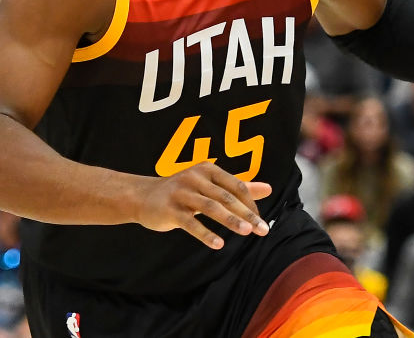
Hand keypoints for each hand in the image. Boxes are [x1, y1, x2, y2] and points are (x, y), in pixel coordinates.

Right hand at [134, 162, 271, 249]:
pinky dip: (205, 233)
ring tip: (246, 232)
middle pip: (225, 196)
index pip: (236, 185)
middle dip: (246, 213)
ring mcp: (181, 193)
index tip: (261, 221)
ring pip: (210, 207)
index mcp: (208, 169)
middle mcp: (195, 178)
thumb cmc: (183, 191)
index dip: (251, 203)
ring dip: (230, 220)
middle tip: (262, 229)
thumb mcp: (210, 185)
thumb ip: (238, 188)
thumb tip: (269, 189)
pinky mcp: (170, 210)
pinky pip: (190, 223)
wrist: (144, 196)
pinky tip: (218, 244)